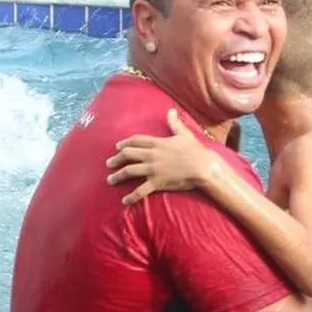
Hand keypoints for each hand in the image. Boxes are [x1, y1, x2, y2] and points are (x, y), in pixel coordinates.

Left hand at [106, 109, 223, 204]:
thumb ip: (174, 122)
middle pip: (128, 154)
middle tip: (109, 163)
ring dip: (117, 176)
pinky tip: (124, 201)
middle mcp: (151, 155)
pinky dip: (131, 196)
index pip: (136, 141)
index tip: (118, 146)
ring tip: (110, 180)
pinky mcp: (157, 182)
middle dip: (116, 158)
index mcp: (157, 143)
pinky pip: (140, 190)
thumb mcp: (184, 134)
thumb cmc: (196, 150)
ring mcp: (153, 169)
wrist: (203, 167)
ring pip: (129, 171)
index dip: (125, 143)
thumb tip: (170, 110)